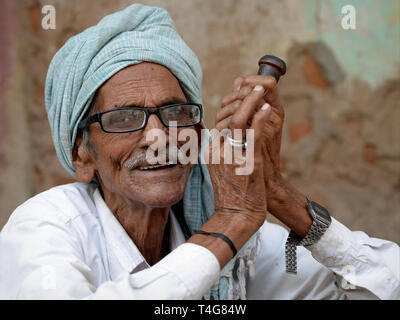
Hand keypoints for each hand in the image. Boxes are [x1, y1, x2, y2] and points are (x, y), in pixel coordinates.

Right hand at [215, 75, 312, 236]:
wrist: (236, 216)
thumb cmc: (233, 193)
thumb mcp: (223, 167)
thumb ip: (225, 145)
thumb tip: (226, 126)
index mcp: (212, 151)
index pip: (221, 120)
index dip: (234, 104)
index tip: (246, 95)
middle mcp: (219, 150)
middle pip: (227, 116)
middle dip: (242, 98)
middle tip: (254, 87)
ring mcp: (232, 155)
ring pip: (238, 120)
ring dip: (250, 101)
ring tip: (261, 90)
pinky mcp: (248, 162)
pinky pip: (253, 133)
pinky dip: (260, 118)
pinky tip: (267, 108)